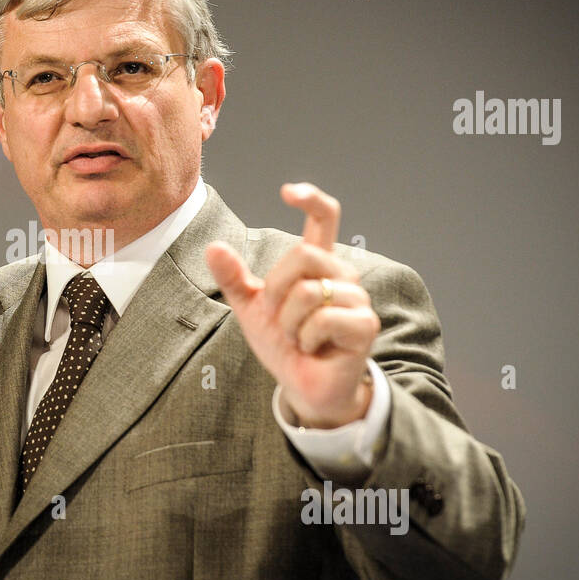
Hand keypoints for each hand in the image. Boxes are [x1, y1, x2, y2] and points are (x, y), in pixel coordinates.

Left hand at [206, 182, 379, 428]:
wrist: (303, 387)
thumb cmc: (285, 345)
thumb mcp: (251, 309)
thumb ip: (234, 279)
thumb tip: (213, 247)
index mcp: (317, 265)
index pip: (324, 218)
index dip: (311, 199)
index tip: (287, 192)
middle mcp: (342, 274)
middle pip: (302, 255)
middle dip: (276, 290)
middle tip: (280, 319)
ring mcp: (357, 299)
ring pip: (309, 292)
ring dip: (290, 323)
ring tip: (299, 338)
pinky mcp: (365, 325)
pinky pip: (324, 319)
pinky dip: (306, 338)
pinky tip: (313, 348)